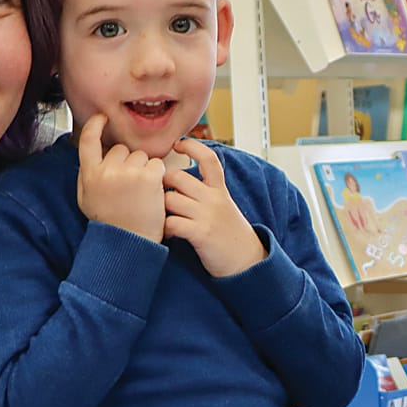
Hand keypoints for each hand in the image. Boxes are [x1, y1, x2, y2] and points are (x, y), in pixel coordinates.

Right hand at [76, 115, 165, 241]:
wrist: (130, 243)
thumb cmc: (110, 222)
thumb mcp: (86, 198)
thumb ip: (88, 174)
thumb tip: (93, 151)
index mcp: (90, 174)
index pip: (88, 140)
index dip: (95, 125)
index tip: (102, 118)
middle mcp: (108, 170)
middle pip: (120, 149)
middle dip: (126, 162)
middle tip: (127, 187)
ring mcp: (129, 172)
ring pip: (140, 155)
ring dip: (143, 168)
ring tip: (139, 192)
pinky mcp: (150, 176)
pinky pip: (156, 163)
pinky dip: (157, 175)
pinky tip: (152, 191)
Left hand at [162, 139, 265, 276]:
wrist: (247, 262)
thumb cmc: (230, 234)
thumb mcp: (224, 206)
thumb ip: (206, 192)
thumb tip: (179, 179)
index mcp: (220, 190)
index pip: (208, 158)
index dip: (192, 146)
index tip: (178, 144)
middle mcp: (214, 199)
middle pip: (178, 177)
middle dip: (163, 184)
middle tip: (159, 196)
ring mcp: (207, 215)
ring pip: (170, 199)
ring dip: (160, 208)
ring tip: (163, 218)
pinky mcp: (201, 233)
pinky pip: (172, 222)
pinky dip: (165, 227)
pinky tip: (168, 232)